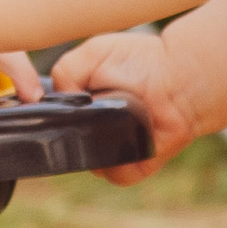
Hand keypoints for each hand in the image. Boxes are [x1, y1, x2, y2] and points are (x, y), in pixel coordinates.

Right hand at [53, 26, 196, 183]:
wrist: (180, 77)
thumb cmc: (139, 61)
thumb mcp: (93, 52)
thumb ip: (64, 71)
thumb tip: (55, 101)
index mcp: (76, 108)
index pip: (49, 123)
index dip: (46, 119)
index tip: (52, 107)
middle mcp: (90, 132)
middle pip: (64, 146)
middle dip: (69, 134)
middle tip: (91, 111)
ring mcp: (110, 150)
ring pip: (88, 163)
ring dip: (95, 146)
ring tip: (116, 119)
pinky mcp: (133, 165)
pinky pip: (116, 174)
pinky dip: (120, 163)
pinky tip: (130, 141)